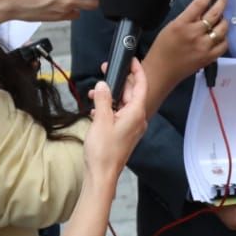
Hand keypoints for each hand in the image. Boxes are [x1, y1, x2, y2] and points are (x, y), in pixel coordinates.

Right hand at [84, 60, 148, 180]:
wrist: (102, 175)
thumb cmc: (104, 152)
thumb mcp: (101, 120)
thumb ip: (103, 99)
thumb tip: (104, 85)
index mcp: (136, 113)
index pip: (141, 86)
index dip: (137, 71)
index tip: (131, 60)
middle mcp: (137, 119)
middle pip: (130, 94)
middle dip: (117, 83)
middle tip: (105, 72)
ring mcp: (131, 127)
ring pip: (122, 104)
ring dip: (109, 97)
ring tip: (94, 94)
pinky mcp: (123, 133)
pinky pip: (118, 115)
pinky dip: (108, 109)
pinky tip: (95, 110)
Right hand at [143, 0, 228, 93]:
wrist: (161, 71)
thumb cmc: (162, 47)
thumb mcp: (171, 26)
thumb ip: (187, 18)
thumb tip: (202, 9)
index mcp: (182, 24)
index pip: (199, 4)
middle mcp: (194, 34)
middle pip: (214, 14)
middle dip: (221, 3)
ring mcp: (203, 46)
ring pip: (222, 29)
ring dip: (224, 21)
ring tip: (221, 18)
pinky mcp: (209, 58)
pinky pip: (223, 45)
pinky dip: (224, 38)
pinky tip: (220, 35)